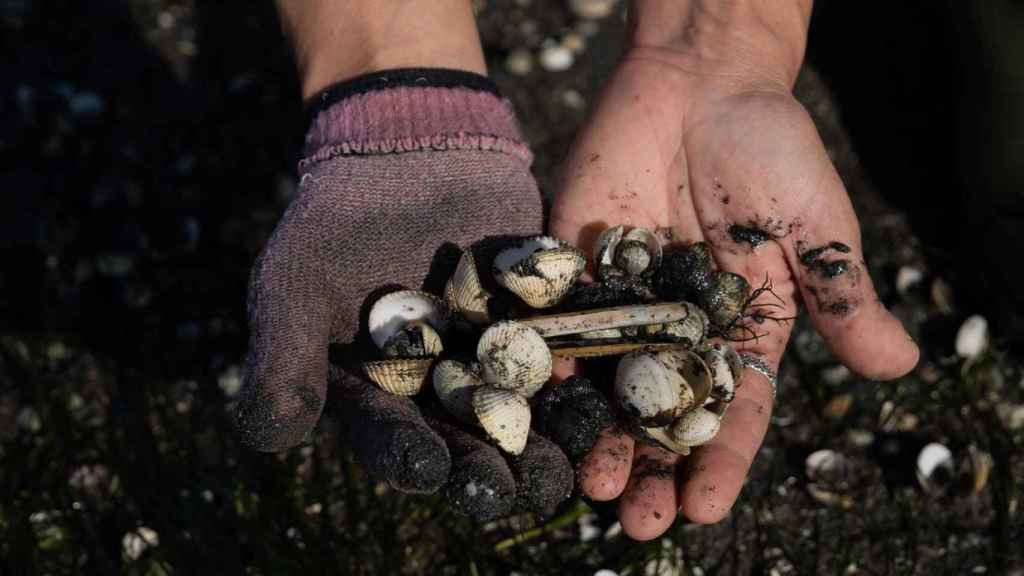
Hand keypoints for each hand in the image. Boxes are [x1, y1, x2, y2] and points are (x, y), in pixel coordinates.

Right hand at [233, 81, 573, 520]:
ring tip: (562, 466)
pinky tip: (595, 401)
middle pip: (465, 442)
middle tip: (510, 490)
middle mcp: (440, 391)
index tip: (428, 468)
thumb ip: (283, 361)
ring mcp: (495, 360)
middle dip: (486, 469)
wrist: (408, 151)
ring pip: (521, 415)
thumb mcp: (294, 287)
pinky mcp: (541, 325)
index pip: (392, 440)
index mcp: (379, 397)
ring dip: (542, 444)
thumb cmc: (335, 223)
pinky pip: (564, 358)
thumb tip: (271, 439)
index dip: (409, 457)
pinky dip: (579, 380)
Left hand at [550, 4, 918, 539]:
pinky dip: (550, 363)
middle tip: (635, 521)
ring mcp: (626, 300)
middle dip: (650, 467)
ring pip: (608, 382)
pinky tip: (541, 406)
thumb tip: (899, 366)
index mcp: (742, 327)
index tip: (706, 511)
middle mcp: (679, 327)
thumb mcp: (815, 224)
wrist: (700, 82)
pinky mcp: (579, 266)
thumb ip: (840, 293)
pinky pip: (560, 322)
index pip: (733, 408)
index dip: (720, 461)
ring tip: (588, 484)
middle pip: (662, 411)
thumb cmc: (771, 149)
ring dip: (597, 434)